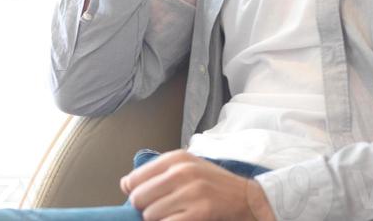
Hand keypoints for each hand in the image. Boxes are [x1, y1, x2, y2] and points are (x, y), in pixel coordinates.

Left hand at [119, 149, 275, 220]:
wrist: (248, 197)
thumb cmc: (213, 183)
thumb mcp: (188, 167)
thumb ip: (158, 172)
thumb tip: (124, 184)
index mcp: (177, 158)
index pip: (135, 178)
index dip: (134, 193)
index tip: (144, 199)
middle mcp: (182, 172)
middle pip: (138, 198)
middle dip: (144, 209)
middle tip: (160, 210)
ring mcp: (191, 192)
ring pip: (150, 215)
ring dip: (157, 220)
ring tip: (173, 215)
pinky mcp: (199, 212)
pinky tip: (180, 220)